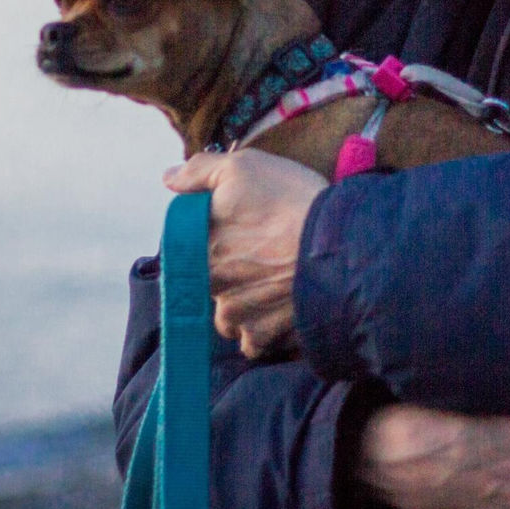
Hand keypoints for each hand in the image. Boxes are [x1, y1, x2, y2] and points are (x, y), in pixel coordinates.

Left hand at [162, 149, 325, 358]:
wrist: (340, 245)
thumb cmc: (291, 201)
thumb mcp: (243, 167)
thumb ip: (199, 172)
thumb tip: (169, 180)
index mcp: (198, 243)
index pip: (188, 247)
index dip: (215, 238)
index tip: (240, 231)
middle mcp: (208, 283)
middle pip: (209, 282)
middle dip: (230, 272)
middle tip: (263, 256)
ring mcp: (233, 312)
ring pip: (227, 313)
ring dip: (243, 304)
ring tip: (273, 286)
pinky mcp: (260, 335)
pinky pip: (251, 341)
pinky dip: (263, 331)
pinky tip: (281, 311)